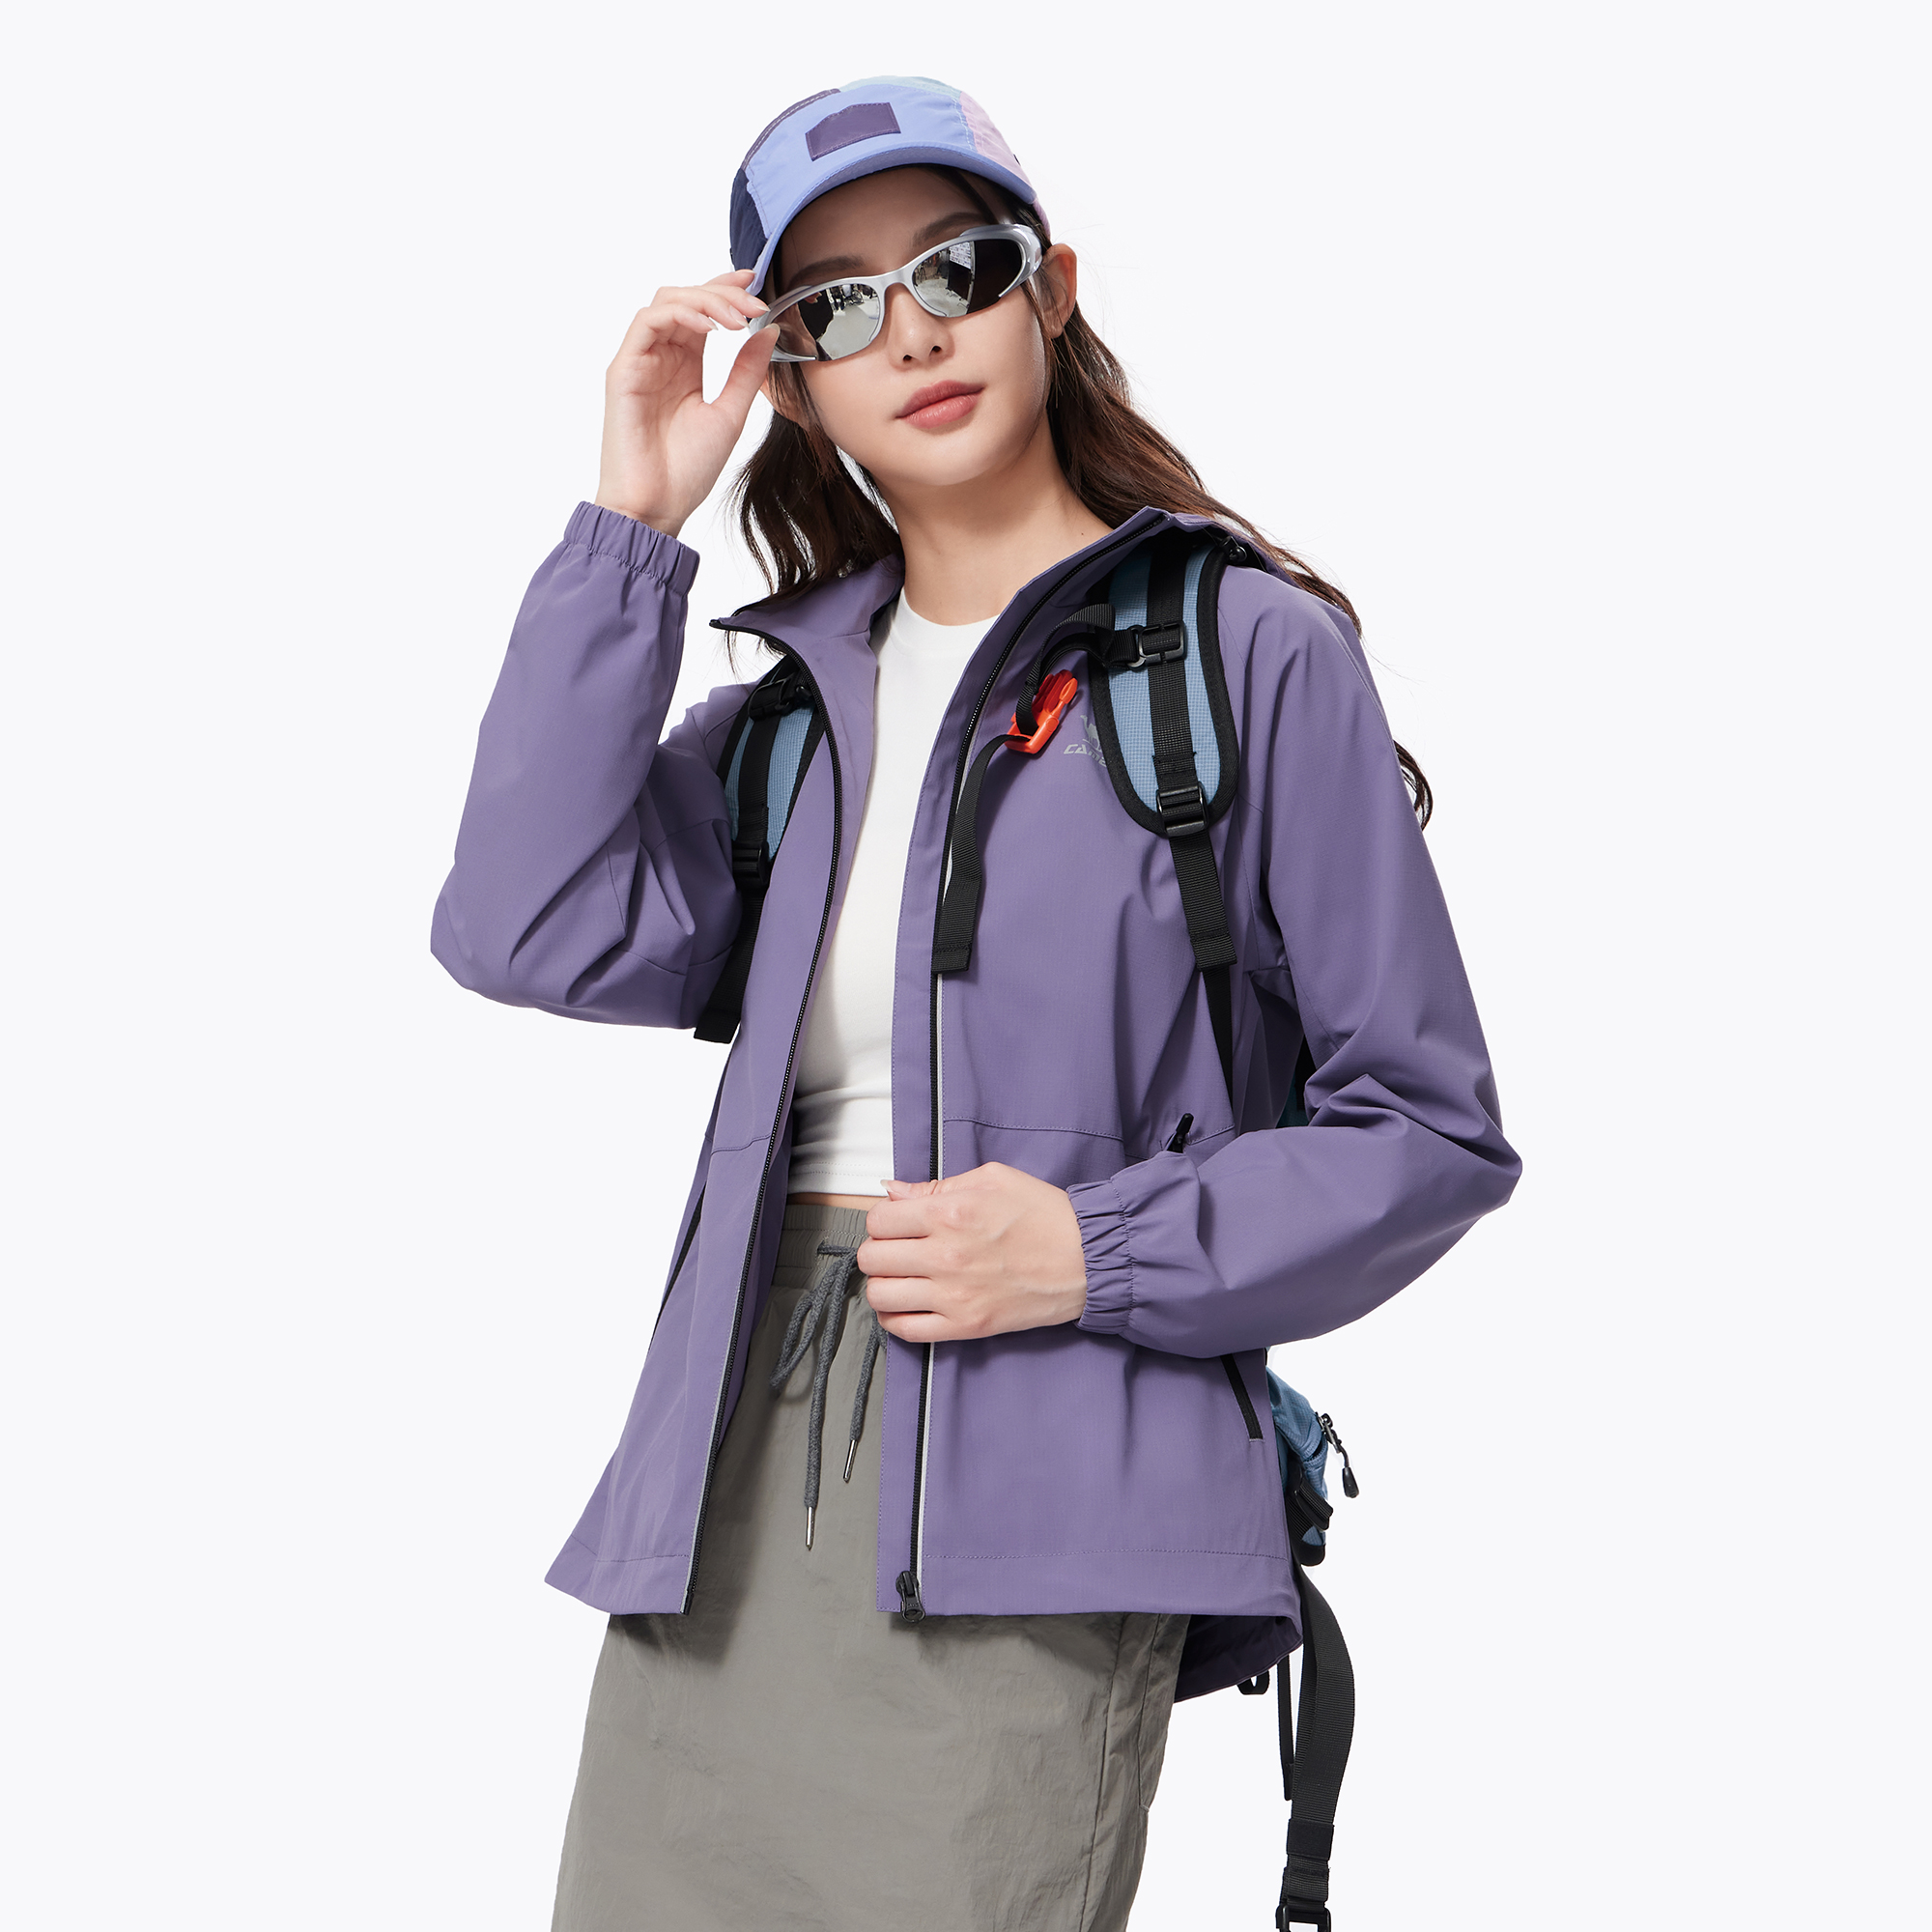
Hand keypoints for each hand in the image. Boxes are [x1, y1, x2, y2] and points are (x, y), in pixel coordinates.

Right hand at [594, 271, 777, 537]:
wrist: (657, 507)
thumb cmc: (688, 470)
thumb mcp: (731, 413)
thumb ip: (747, 372)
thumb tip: (769, 331)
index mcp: (684, 365)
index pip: (702, 311)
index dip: (725, 289)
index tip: (754, 281)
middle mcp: (661, 357)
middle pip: (685, 298)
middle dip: (722, 293)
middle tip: (755, 303)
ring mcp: (640, 361)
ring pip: (666, 302)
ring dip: (705, 300)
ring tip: (738, 316)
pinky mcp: (624, 370)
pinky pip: (648, 323)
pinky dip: (681, 314)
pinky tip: (710, 325)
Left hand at [857, 1163, 1087, 1343]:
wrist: (1086, 1258)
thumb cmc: (1044, 1214)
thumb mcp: (992, 1179)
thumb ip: (935, 1185)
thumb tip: (892, 1192)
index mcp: (949, 1212)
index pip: (879, 1220)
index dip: (883, 1220)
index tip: (896, 1224)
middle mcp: (945, 1255)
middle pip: (872, 1258)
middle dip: (879, 1250)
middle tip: (898, 1250)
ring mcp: (953, 1295)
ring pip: (881, 1295)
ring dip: (884, 1284)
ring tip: (902, 1277)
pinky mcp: (966, 1326)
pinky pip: (906, 1330)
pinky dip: (895, 1318)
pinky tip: (907, 1304)